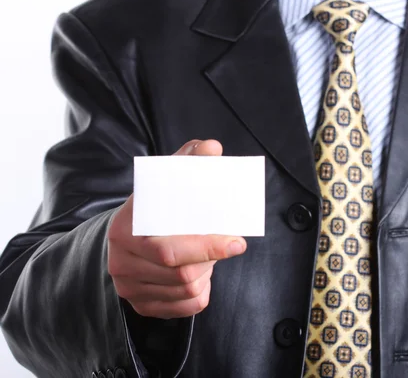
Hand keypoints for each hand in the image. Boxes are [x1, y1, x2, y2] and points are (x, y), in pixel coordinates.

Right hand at [107, 140, 246, 318]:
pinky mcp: (140, 305)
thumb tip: (212, 148)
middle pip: (181, 274)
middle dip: (210, 260)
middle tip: (228, 246)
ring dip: (206, 274)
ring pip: (186, 291)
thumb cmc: (154, 206)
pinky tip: (199, 275)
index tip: (236, 243)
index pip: (169, 249)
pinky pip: (185, 308)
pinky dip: (200, 293)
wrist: (125, 235)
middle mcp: (121, 261)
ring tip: (207, 256)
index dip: (206, 248)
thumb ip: (189, 162)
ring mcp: (128, 287)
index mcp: (126, 228)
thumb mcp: (166, 180)